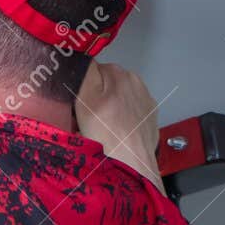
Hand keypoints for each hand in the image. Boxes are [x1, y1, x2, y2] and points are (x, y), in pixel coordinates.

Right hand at [75, 62, 162, 186]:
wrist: (133, 167)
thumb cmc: (106, 141)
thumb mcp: (85, 104)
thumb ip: (83, 75)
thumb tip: (79, 58)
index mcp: (116, 73)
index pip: (87, 67)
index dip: (77, 84)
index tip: (75, 102)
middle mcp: (132, 80)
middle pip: (102, 80)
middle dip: (93, 94)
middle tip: (86, 117)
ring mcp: (143, 95)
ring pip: (115, 92)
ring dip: (107, 103)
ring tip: (102, 125)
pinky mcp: (149, 110)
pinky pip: (128, 104)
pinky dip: (120, 113)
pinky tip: (116, 128)